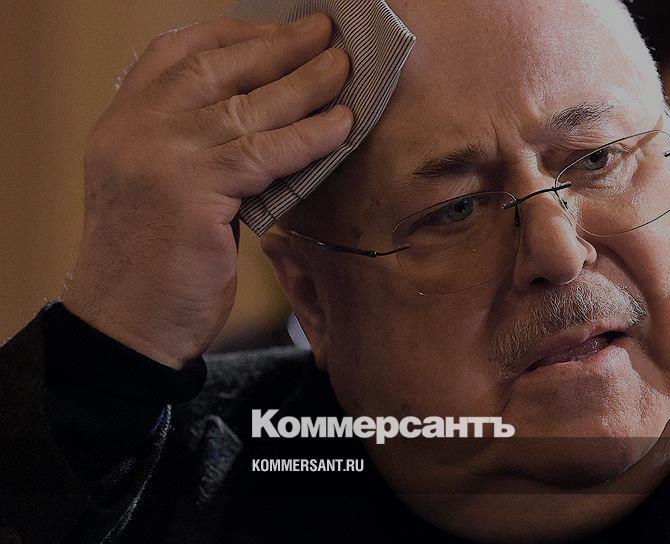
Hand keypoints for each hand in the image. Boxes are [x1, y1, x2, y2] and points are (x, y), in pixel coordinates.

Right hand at [62, 14, 351, 368]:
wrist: (127, 326)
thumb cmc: (154, 263)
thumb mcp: (161, 188)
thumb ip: (196, 146)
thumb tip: (269, 114)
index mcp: (122, 122)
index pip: (174, 53)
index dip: (231, 33)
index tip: (277, 28)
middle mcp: (135, 130)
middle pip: (217, 67)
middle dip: (278, 46)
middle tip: (325, 34)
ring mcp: (159, 158)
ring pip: (247, 106)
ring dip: (304, 84)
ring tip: (343, 69)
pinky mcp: (190, 193)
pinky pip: (264, 153)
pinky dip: (309, 137)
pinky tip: (341, 125)